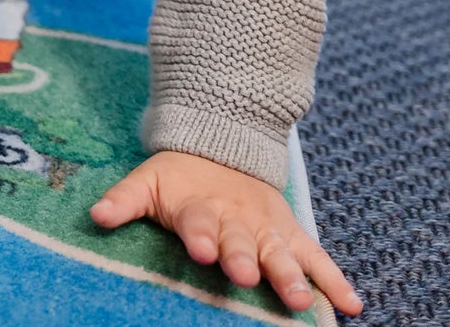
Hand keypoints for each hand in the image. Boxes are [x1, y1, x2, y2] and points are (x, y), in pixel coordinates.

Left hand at [91, 150, 362, 316]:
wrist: (220, 145)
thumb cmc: (179, 177)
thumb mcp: (147, 181)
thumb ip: (124, 199)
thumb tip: (96, 215)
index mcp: (199, 208)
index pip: (198, 222)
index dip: (200, 235)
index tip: (201, 250)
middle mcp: (236, 220)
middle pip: (242, 241)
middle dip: (245, 258)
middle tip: (248, 275)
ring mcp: (266, 228)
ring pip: (281, 252)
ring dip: (290, 275)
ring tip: (302, 300)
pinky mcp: (289, 233)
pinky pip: (315, 256)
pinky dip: (334, 279)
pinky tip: (352, 305)